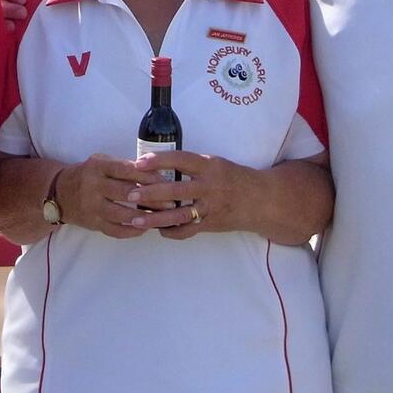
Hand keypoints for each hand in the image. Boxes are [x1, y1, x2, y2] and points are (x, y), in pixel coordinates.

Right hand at [56, 154, 165, 239]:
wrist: (59, 193)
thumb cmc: (89, 174)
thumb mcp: (102, 162)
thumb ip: (125, 167)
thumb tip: (156, 174)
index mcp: (98, 166)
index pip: (127, 170)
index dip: (148, 175)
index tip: (166, 181)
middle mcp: (93, 186)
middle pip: (126, 193)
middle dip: (152, 199)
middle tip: (171, 203)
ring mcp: (91, 206)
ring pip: (121, 214)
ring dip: (144, 217)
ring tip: (161, 217)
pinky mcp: (92, 223)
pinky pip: (114, 230)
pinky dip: (131, 231)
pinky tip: (144, 228)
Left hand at [128, 151, 249, 238]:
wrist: (262, 200)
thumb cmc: (234, 178)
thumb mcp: (216, 164)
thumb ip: (192, 165)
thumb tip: (159, 163)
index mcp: (209, 166)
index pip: (180, 160)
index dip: (158, 161)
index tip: (139, 163)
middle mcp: (210, 186)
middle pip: (175, 190)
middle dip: (150, 193)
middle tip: (130, 195)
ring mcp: (211, 207)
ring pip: (179, 215)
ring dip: (155, 219)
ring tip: (136, 220)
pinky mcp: (212, 224)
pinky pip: (188, 230)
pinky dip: (172, 232)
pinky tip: (159, 230)